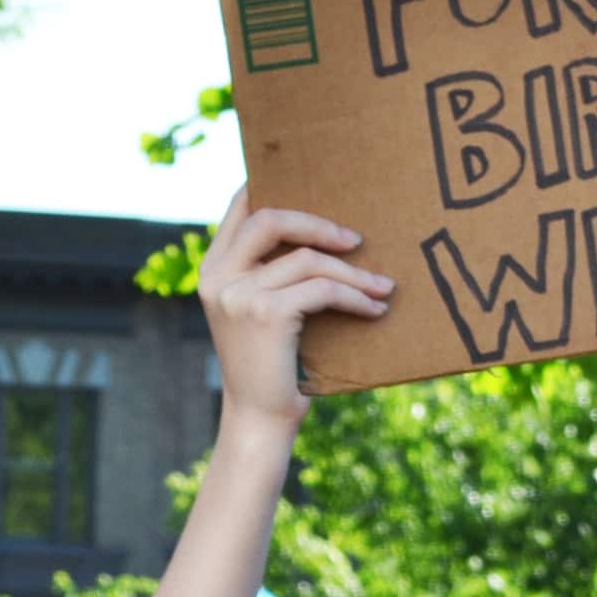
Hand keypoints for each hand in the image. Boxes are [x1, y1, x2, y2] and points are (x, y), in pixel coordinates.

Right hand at [198, 184, 392, 427]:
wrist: (259, 419)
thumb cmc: (271, 366)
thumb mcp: (260, 312)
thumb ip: (270, 274)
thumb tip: (323, 232)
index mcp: (212, 270)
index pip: (239, 208)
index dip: (269, 184)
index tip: (310, 176)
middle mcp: (218, 277)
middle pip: (270, 219)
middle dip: (318, 222)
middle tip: (356, 240)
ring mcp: (238, 294)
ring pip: (308, 259)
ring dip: (355, 274)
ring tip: (384, 287)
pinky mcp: (266, 314)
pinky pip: (323, 289)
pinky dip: (356, 298)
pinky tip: (375, 310)